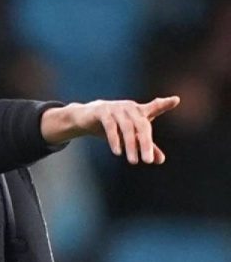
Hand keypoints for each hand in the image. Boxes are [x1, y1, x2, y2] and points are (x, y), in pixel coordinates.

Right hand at [42, 96, 180, 163]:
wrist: (85, 118)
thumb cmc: (113, 126)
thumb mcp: (130, 136)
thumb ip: (146, 146)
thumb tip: (160, 160)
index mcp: (139, 111)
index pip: (154, 107)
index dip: (164, 104)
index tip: (175, 100)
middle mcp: (129, 107)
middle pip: (142, 125)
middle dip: (146, 144)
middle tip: (148, 161)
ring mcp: (115, 107)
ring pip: (127, 128)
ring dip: (131, 146)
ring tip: (133, 161)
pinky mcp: (101, 111)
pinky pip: (110, 126)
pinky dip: (115, 140)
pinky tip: (117, 152)